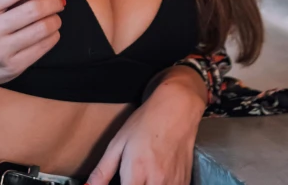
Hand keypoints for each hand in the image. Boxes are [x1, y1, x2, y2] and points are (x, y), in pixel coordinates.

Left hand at [87, 77, 205, 184]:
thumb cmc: (145, 123)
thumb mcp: (118, 142)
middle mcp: (157, 181)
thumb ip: (103, 170)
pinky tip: (155, 178)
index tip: (120, 184)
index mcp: (137, 171)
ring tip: (142, 178)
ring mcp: (174, 184)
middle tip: (130, 180)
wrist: (176, 109)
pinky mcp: (184, 183)